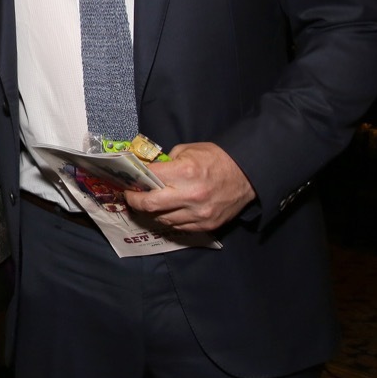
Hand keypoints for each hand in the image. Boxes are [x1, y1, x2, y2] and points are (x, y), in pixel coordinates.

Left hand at [124, 142, 254, 232]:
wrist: (248, 175)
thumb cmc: (217, 159)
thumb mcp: (188, 150)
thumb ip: (167, 162)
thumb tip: (148, 171)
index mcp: (185, 172)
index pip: (149, 179)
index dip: (134, 180)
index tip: (128, 181)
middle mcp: (190, 196)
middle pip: (150, 205)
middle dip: (135, 201)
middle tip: (130, 197)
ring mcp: (199, 213)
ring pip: (162, 219)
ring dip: (152, 212)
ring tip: (149, 204)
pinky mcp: (206, 225)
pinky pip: (178, 227)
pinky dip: (169, 219)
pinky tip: (167, 211)